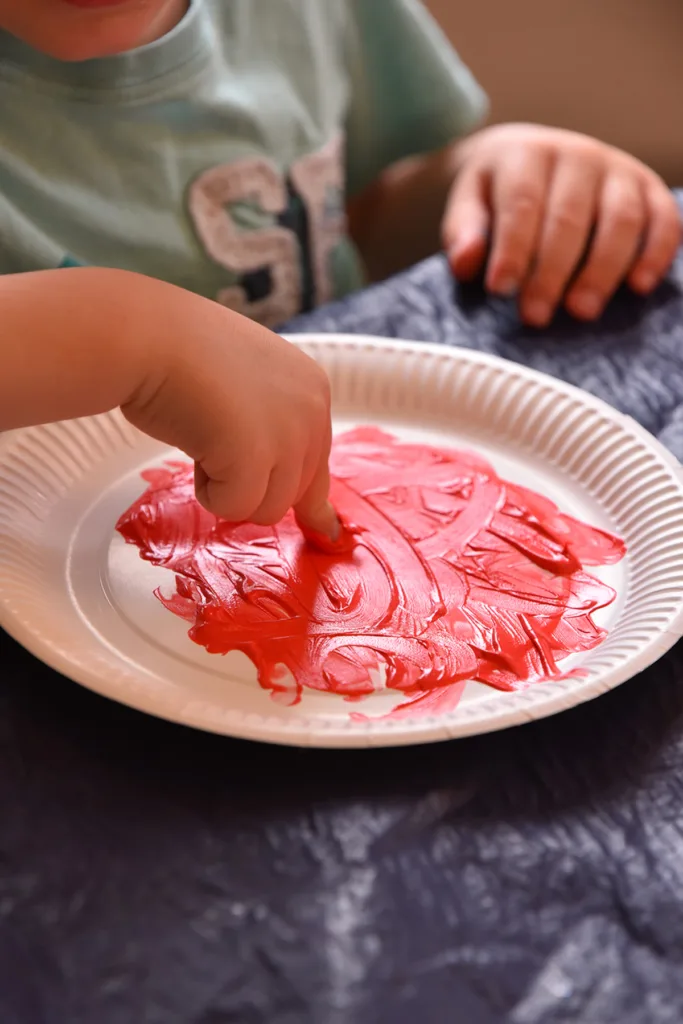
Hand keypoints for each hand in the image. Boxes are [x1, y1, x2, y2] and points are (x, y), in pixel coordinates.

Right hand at [121, 277, 337, 537]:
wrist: (147, 336)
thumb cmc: (183, 356)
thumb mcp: (249, 388)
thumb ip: (278, 429)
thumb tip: (313, 509)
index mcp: (314, 389)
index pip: (320, 462)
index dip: (301, 489)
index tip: (320, 525)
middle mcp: (312, 412)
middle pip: (295, 493)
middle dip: (252, 482)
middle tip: (215, 440)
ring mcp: (288, 435)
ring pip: (268, 509)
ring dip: (228, 487)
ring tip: (203, 438)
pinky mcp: (256, 458)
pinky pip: (235, 507)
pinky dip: (207, 491)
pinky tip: (194, 447)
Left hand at [443, 123, 680, 326]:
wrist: (530, 160)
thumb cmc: (495, 195)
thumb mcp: (468, 204)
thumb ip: (464, 232)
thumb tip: (466, 263)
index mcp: (528, 154)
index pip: (522, 203)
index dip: (513, 249)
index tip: (500, 290)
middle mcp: (578, 154)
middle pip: (570, 217)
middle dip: (552, 271)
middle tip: (535, 316)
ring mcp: (618, 170)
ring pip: (620, 219)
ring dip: (602, 270)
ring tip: (580, 312)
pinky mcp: (649, 189)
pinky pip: (664, 220)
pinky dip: (656, 253)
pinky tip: (637, 287)